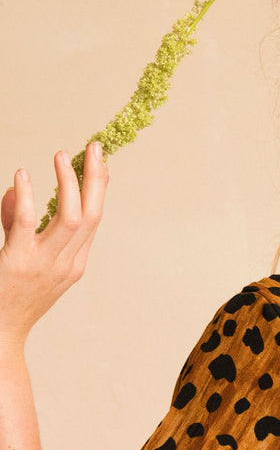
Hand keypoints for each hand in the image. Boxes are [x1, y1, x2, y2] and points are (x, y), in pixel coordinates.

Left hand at [0, 142, 107, 350]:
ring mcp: (44, 264)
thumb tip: (18, 188)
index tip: (100, 163)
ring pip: (72, 217)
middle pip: (92, 214)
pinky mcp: (17, 263)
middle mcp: (66, 264)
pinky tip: (23, 176)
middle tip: (94, 148)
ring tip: (62, 156)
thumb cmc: (7, 301)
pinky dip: (26, 197)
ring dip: (70, 183)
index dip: (99, 189)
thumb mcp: (26, 264)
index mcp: (74, 265)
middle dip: (96, 179)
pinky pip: (26, 224)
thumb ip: (21, 226)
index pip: (95, 219)